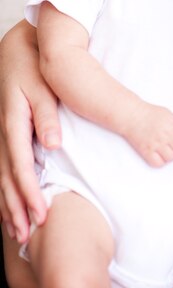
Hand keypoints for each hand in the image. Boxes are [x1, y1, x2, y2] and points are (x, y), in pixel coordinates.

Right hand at [0, 22, 60, 241]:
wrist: (16, 51)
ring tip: (17, 231)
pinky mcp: (7, 134)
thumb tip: (53, 145)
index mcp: (13, 123)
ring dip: (9, 204)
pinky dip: (7, 189)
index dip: (29, 193)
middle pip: (7, 179)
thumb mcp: (41, 86)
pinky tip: (12, 204)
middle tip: (26, 236)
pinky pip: (5, 168)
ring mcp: (3, 135)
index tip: (41, 215)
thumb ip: (47, 115)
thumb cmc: (32, 67)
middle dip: (16, 209)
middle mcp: (4, 133)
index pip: (21, 166)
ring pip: (3, 177)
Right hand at [124, 103, 172, 166]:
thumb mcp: (168, 113)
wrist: (132, 115)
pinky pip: (159, 163)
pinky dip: (159, 161)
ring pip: (171, 157)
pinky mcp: (147, 151)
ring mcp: (157, 144)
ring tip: (164, 148)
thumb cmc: (148, 113)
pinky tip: (157, 154)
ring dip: (169, 154)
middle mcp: (166, 135)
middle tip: (171, 142)